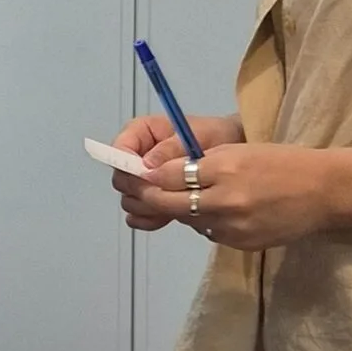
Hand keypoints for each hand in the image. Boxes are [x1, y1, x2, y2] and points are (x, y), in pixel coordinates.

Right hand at [110, 113, 242, 231]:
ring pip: (129, 198)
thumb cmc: (215, 136)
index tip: (146, 176)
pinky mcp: (151, 198)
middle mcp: (136, 156)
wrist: (232, 151)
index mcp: (142, 132)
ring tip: (171, 207)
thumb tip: (147, 166)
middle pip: (122, 179)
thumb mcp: (197, 135)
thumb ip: (170, 149)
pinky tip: (165, 218)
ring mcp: (142, 180)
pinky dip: (149, 218)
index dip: (127, 165)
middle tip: (163, 195)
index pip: (119, 149)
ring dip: (146, 207)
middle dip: (139, 190)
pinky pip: (138, 213)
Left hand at [130, 141, 339, 250]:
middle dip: (150, 197)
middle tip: (141, 192)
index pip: (170, 175)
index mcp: (224, 169)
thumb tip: (163, 174)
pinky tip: (217, 211)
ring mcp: (232, 227)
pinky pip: (209, 233)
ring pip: (188, 220)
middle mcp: (224, 200)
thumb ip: (203, 163)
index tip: (140, 173)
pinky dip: (205, 222)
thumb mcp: (240, 151)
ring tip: (186, 198)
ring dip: (181, 210)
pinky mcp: (241, 244)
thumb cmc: (282, 163)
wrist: (324, 192)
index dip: (150, 175)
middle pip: (169, 203)